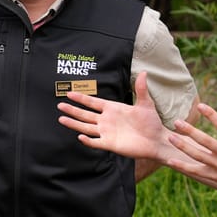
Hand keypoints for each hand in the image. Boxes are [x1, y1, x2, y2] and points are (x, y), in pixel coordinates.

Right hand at [59, 72, 173, 164]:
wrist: (157, 140)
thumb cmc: (152, 122)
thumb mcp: (146, 104)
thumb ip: (141, 89)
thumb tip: (144, 73)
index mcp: (113, 109)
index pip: (93, 103)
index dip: (81, 98)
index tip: (69, 93)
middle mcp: (107, 120)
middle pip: (85, 114)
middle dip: (72, 110)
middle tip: (60, 105)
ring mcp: (107, 132)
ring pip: (86, 127)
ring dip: (74, 123)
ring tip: (61, 119)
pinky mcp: (110, 144)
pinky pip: (95, 142)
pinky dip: (88, 140)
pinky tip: (80, 137)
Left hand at [167, 97, 216, 201]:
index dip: (212, 115)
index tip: (200, 105)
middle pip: (206, 141)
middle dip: (190, 131)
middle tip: (176, 121)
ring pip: (198, 155)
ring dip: (183, 147)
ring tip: (170, 137)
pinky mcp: (216, 177)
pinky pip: (196, 171)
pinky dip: (183, 167)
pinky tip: (171, 160)